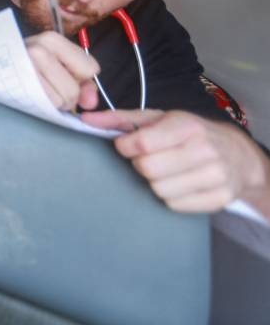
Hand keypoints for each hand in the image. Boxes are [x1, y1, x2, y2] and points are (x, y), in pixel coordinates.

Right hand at [24, 31, 99, 110]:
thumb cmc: (24, 67)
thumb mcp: (56, 66)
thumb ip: (83, 85)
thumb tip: (91, 103)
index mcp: (52, 39)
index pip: (91, 68)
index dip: (81, 79)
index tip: (64, 77)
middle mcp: (39, 48)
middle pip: (74, 89)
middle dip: (67, 98)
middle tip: (49, 90)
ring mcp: (26, 65)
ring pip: (62, 99)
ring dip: (54, 104)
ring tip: (39, 93)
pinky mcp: (17, 82)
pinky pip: (46, 104)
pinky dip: (43, 107)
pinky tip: (31, 97)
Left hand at [82, 109, 269, 213]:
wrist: (238, 155)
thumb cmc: (188, 133)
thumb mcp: (158, 118)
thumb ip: (119, 119)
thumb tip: (85, 119)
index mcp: (187, 126)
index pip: (142, 144)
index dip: (126, 147)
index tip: (128, 146)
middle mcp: (205, 150)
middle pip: (148, 169)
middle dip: (141, 165)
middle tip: (150, 159)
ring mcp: (215, 176)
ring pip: (159, 190)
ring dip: (155, 182)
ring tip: (168, 170)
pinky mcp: (219, 199)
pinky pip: (175, 206)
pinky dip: (172, 197)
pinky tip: (180, 183)